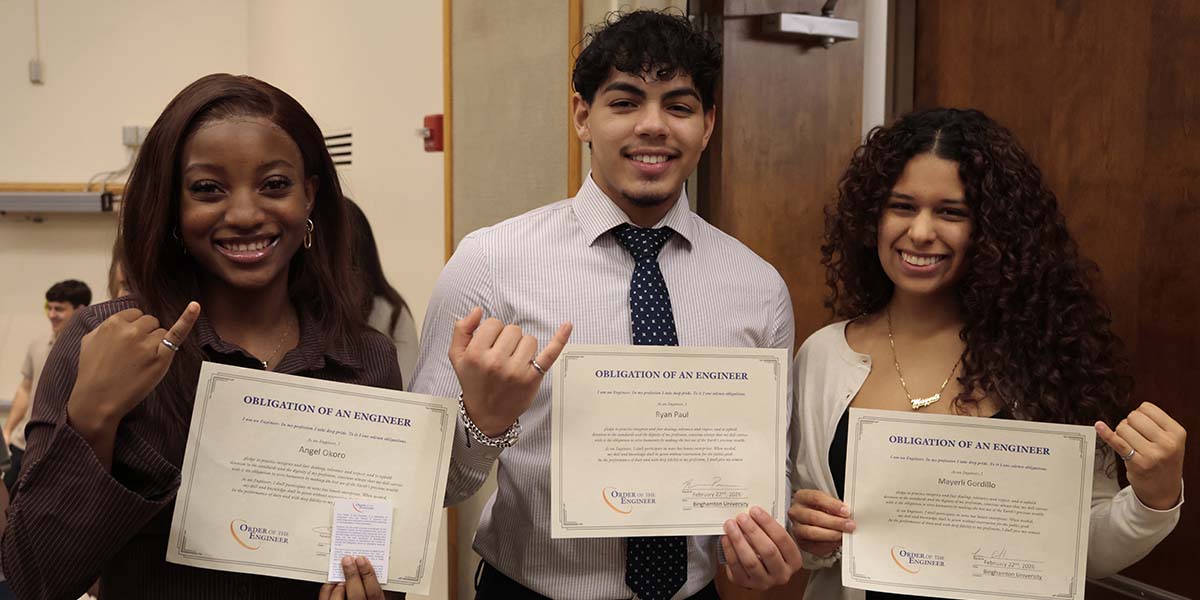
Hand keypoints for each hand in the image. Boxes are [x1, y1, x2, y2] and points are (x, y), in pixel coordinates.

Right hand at [67, 302, 200, 435]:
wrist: (97, 399)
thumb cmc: (93, 371)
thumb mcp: (90, 338)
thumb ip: (108, 319)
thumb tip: (123, 293)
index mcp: (113, 323)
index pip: (135, 314)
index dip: (133, 328)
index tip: (127, 342)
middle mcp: (131, 331)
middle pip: (150, 322)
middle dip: (145, 334)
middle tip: (133, 354)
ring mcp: (147, 344)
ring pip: (161, 332)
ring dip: (156, 344)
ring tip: (139, 362)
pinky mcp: (161, 357)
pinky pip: (177, 334)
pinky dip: (188, 319)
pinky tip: (194, 307)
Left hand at [319, 556, 384, 599]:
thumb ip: (383, 593)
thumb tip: (379, 576)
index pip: (374, 593)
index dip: (368, 575)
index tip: (362, 561)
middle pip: (357, 595)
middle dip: (352, 576)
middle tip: (348, 561)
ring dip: (339, 585)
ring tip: (341, 576)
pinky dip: (328, 591)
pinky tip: (332, 584)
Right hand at [448, 307, 571, 435]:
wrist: (486, 414)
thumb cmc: (473, 382)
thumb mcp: (456, 357)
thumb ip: (462, 330)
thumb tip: (478, 311)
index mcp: (475, 354)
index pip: (494, 323)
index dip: (493, 332)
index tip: (490, 345)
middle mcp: (496, 362)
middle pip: (513, 330)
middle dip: (508, 339)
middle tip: (501, 356)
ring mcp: (516, 371)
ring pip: (529, 339)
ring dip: (523, 347)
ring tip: (513, 362)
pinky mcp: (533, 378)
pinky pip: (550, 353)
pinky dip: (560, 339)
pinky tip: (567, 325)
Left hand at [720, 505, 803, 589]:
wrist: (760, 572)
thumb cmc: (769, 550)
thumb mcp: (775, 541)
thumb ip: (768, 529)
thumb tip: (751, 512)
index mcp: (794, 560)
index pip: (782, 539)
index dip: (768, 523)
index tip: (755, 510)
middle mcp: (782, 574)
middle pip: (768, 551)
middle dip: (753, 531)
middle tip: (741, 517)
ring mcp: (764, 582)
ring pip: (751, 561)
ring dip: (739, 540)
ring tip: (730, 526)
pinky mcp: (746, 584)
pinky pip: (736, 568)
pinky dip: (730, 551)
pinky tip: (726, 538)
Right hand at [788, 489, 854, 557]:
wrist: (815, 522)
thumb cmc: (822, 510)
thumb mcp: (828, 503)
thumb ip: (836, 507)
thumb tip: (848, 515)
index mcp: (802, 497)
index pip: (816, 498)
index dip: (832, 505)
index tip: (845, 511)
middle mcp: (796, 512)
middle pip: (814, 517)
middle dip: (834, 522)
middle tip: (849, 525)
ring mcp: (796, 528)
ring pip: (812, 532)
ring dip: (831, 534)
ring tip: (843, 534)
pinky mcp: (801, 542)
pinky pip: (814, 546)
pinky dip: (828, 544)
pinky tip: (836, 542)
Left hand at [1096, 402, 1185, 509]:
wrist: (1164, 490)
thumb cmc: (1164, 461)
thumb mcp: (1171, 440)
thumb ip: (1156, 424)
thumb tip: (1132, 412)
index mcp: (1177, 433)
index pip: (1147, 408)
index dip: (1140, 414)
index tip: (1142, 424)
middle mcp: (1167, 443)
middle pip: (1134, 417)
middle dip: (1129, 423)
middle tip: (1135, 436)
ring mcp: (1152, 454)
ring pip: (1123, 428)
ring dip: (1121, 434)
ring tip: (1132, 445)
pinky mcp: (1137, 463)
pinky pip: (1117, 442)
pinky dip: (1106, 433)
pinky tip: (1099, 426)